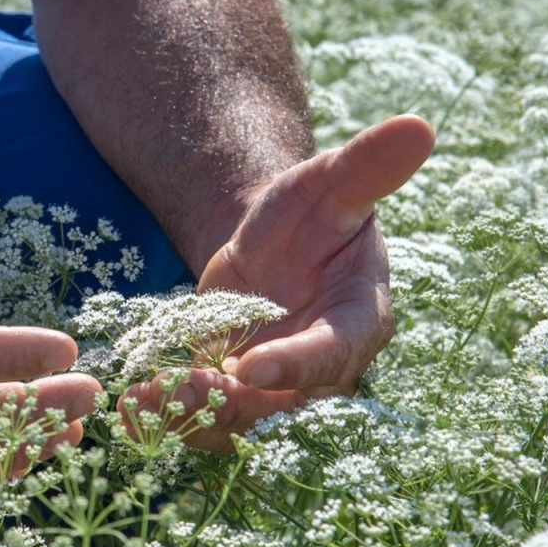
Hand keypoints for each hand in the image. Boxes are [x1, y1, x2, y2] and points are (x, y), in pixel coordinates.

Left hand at [122, 115, 434, 450]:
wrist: (269, 244)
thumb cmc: (311, 211)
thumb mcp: (330, 184)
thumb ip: (367, 167)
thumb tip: (418, 126)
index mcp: (357, 320)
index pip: (333, 354)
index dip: (295, 367)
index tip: (248, 368)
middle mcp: (322, 369)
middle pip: (282, 405)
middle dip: (229, 405)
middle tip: (180, 391)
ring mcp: (278, 390)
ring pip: (237, 420)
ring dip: (188, 415)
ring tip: (139, 401)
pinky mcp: (236, 396)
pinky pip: (206, 419)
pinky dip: (168, 416)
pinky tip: (129, 403)